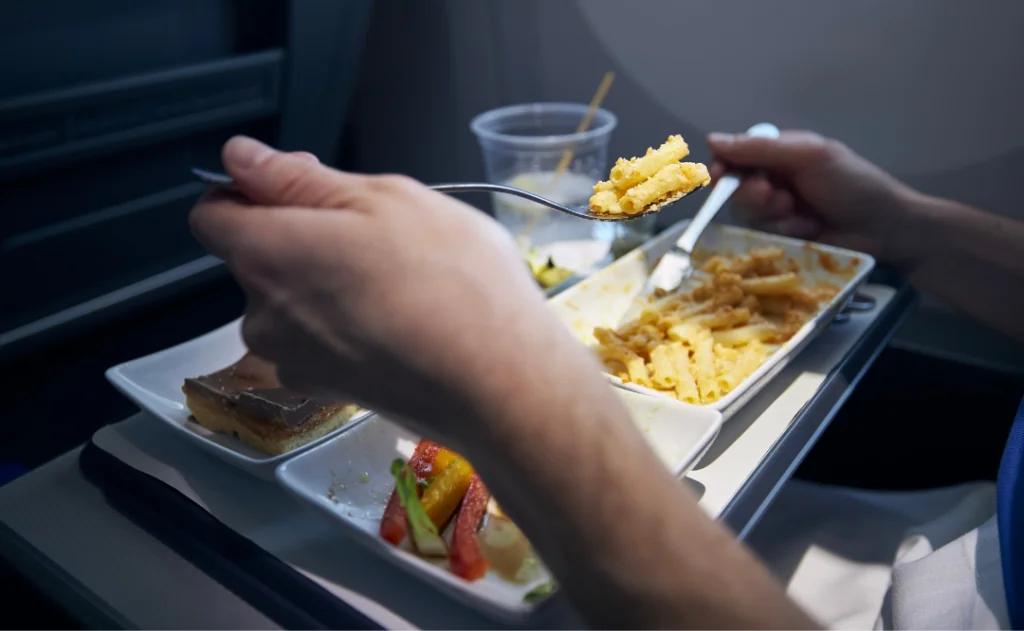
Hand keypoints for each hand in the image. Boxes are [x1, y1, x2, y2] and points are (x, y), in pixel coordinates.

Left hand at [189, 137, 606, 445]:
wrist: (499, 385)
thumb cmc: (451, 281)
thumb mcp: (384, 198)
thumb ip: (299, 179)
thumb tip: (239, 158)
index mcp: (267, 254)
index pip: (211, 212)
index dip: (249, 190)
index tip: (305, 185)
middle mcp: (263, 314)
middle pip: (257, 259)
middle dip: (303, 236)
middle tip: (377, 232)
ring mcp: (293, 361)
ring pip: (292, 302)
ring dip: (328, 283)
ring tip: (399, 280)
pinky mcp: (326, 392)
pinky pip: (319, 341)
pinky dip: (346, 325)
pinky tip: (402, 322)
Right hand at [707, 130, 919, 267]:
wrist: (886, 229)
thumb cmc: (853, 184)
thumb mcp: (810, 156)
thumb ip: (761, 148)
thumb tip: (710, 140)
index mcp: (779, 154)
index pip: (734, 156)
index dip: (723, 166)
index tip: (721, 176)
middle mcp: (773, 181)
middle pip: (734, 188)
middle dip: (751, 194)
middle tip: (776, 196)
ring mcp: (776, 212)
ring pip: (746, 214)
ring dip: (770, 214)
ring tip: (799, 213)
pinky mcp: (781, 238)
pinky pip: (762, 236)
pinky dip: (783, 231)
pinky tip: (808, 230)